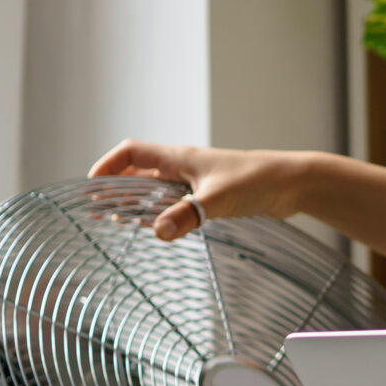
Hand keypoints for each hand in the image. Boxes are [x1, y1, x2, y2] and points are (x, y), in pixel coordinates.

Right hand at [88, 140, 308, 240]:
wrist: (294, 183)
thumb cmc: (259, 180)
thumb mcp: (217, 199)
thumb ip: (188, 215)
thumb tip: (157, 233)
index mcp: (180, 157)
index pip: (131, 152)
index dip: (107, 166)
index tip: (91, 187)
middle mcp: (185, 166)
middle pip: (139, 173)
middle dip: (116, 190)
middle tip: (97, 212)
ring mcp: (198, 180)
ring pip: (157, 190)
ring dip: (138, 204)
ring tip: (117, 223)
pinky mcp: (212, 195)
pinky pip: (176, 202)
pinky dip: (162, 213)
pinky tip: (158, 229)